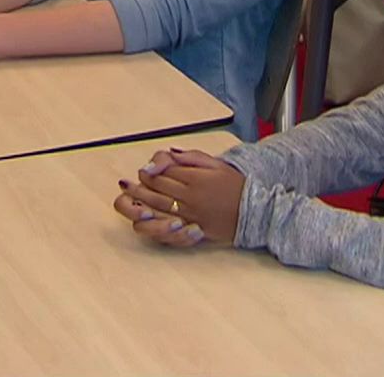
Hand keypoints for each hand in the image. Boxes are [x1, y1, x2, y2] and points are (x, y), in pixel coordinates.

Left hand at [113, 148, 244, 247]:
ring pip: (159, 206)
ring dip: (141, 202)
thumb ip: (191, 158)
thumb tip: (169, 154)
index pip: (165, 172)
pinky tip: (145, 217)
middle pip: (158, 188)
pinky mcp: (194, 229)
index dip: (151, 170)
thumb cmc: (237, 185)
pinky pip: (170, 227)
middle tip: (128, 183)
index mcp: (195, 178)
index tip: (144, 171)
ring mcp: (191, 214)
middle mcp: (190, 196)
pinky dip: (155, 223)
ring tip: (130, 198)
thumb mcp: (216, 164)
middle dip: (141, 185)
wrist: (255, 211)